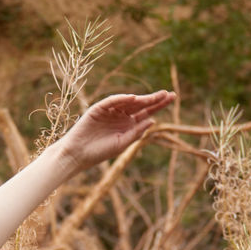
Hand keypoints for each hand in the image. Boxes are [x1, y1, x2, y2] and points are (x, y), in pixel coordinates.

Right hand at [54, 90, 175, 172]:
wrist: (79, 154)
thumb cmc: (100, 152)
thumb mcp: (122, 143)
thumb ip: (136, 132)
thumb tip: (152, 120)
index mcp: (128, 125)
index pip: (146, 112)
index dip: (158, 105)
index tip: (172, 98)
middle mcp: (121, 115)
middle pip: (140, 104)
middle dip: (154, 99)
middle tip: (169, 94)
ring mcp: (110, 111)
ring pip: (128, 101)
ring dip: (141, 98)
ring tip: (156, 97)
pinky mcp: (98, 108)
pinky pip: (111, 101)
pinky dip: (121, 99)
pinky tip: (133, 98)